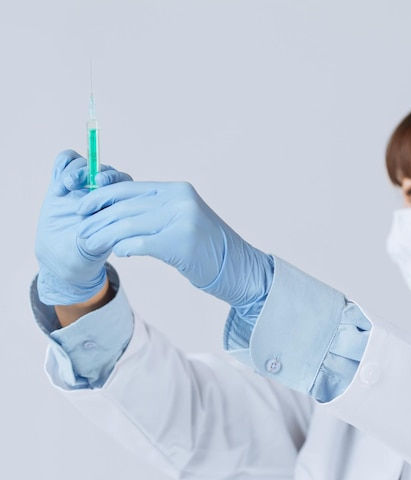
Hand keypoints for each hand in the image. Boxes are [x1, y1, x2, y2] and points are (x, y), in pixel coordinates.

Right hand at [35, 150, 131, 304]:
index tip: (99, 184)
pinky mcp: (63, 182)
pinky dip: (61, 165)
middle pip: (101, 168)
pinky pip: (65, 161)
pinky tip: (57, 185)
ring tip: (62, 189)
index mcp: (118, 203)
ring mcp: (82, 185)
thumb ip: (103, 231)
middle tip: (73, 184)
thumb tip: (112, 220)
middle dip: (87, 172)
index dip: (112, 178)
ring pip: (83, 164)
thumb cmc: (84, 253)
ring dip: (72, 172)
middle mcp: (102, 191)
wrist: (61, 256)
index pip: (122, 181)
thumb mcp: (96, 245)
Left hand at [76, 181, 273, 311]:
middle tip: (80, 230)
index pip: (130, 188)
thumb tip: (120, 213)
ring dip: (105, 235)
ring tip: (90, 244)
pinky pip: (142, 243)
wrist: (239, 268)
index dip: (101, 196)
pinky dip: (126, 247)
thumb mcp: (183, 220)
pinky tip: (119, 253)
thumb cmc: (208, 249)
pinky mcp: (182, 243)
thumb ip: (157, 212)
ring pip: (130, 223)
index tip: (83, 207)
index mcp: (177, 190)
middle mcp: (179, 199)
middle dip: (98, 218)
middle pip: (126, 205)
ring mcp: (183, 219)